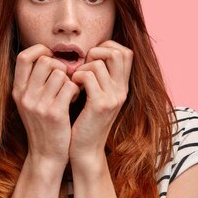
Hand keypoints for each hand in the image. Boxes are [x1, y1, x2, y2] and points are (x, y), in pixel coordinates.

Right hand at [12, 44, 80, 179]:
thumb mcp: (30, 103)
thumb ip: (34, 81)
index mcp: (18, 91)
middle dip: (60, 66)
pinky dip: (76, 90)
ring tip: (69, 92)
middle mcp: (25, 96)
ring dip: (69, 80)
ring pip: (61, 73)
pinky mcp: (55, 113)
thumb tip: (49, 55)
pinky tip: (73, 99)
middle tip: (65, 78)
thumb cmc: (43, 125)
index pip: (23, 57)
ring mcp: (39, 105)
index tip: (50, 56)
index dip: (39, 50)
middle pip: (46, 61)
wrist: (46, 155)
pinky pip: (70, 86)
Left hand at [69, 40, 132, 175]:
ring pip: (98, 64)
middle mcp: (121, 90)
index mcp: (122, 86)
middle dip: (96, 52)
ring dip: (81, 68)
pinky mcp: (100, 105)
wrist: (85, 150)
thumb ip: (99, 79)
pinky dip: (76, 78)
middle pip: (118, 53)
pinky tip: (72, 89)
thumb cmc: (85, 122)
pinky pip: (88, 77)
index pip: (125, 52)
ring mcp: (113, 97)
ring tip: (75, 81)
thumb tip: (88, 55)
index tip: (91, 58)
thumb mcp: (97, 97)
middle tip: (83, 67)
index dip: (108, 47)